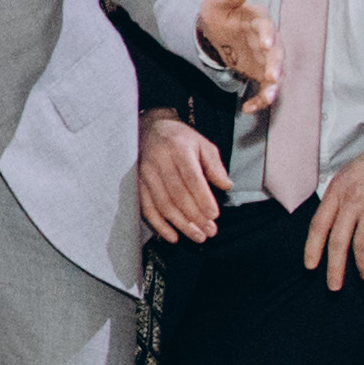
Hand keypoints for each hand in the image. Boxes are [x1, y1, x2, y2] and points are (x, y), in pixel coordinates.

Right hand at [134, 110, 227, 245]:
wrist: (151, 128)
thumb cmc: (181, 138)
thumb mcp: (203, 144)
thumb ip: (215, 165)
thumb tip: (226, 185)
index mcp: (178, 149)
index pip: (191, 178)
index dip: (202, 199)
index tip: (214, 215)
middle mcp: (159, 161)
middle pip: (177, 195)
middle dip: (195, 216)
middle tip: (210, 231)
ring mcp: (146, 174)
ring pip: (163, 204)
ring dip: (181, 224)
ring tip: (197, 236)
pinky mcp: (138, 184)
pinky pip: (147, 208)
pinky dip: (159, 225)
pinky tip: (172, 236)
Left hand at [194, 0, 280, 117]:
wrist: (216, 29)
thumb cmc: (219, 12)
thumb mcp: (217, 1)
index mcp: (257, 19)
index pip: (266, 25)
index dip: (267, 34)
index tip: (267, 44)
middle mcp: (267, 39)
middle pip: (276, 53)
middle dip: (276, 65)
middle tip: (272, 77)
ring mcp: (265, 57)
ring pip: (275, 73)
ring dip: (273, 87)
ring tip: (268, 98)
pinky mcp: (260, 72)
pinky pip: (263, 88)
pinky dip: (259, 100)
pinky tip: (248, 108)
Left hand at [304, 112, 363, 287]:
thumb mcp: (349, 174)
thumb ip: (339, 197)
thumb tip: (331, 222)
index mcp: (336, 190)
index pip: (318, 224)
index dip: (312, 248)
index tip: (310, 267)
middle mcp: (351, 199)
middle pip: (338, 241)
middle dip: (335, 268)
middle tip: (334, 288)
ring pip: (362, 244)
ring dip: (363, 265)